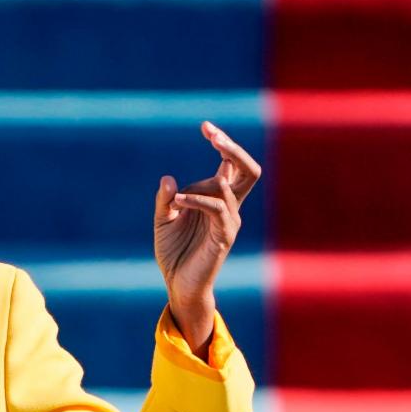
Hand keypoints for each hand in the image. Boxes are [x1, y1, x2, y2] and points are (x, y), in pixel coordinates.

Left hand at [154, 121, 261, 356]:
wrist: (178, 284)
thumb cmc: (173, 251)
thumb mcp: (162, 220)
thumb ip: (165, 199)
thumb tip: (168, 178)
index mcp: (216, 197)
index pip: (229, 164)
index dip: (223, 143)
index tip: (206, 127)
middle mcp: (228, 206)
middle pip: (248, 170)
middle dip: (233, 148)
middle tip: (212, 135)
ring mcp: (229, 220)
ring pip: (230, 187)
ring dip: (200, 184)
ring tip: (175, 198)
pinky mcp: (224, 236)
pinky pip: (217, 209)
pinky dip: (197, 201)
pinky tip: (178, 202)